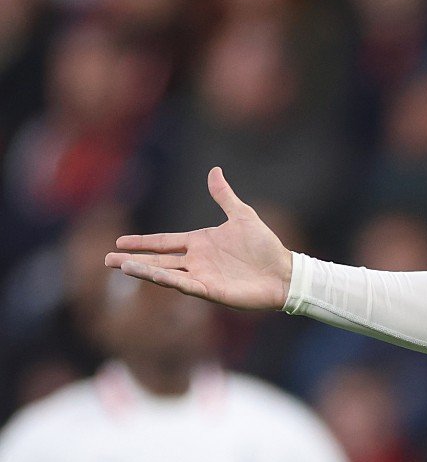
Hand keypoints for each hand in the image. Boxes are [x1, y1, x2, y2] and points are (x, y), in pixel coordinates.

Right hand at [104, 167, 293, 310]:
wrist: (284, 272)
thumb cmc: (265, 246)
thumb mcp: (242, 215)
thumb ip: (224, 196)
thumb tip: (214, 170)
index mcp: (200, 243)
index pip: (164, 242)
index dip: (142, 242)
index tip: (120, 240)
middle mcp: (197, 261)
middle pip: (158, 260)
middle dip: (132, 260)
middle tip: (106, 260)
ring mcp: (202, 276)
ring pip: (165, 273)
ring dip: (142, 270)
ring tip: (119, 266)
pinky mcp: (210, 290)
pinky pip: (183, 285)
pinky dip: (165, 280)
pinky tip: (149, 275)